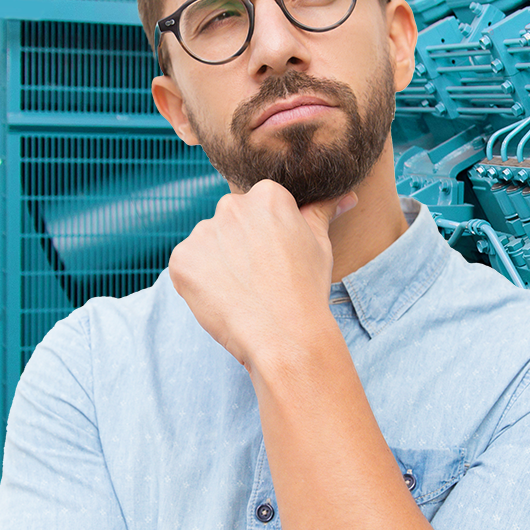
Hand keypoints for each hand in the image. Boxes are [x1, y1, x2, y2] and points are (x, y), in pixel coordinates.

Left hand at [168, 180, 355, 366]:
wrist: (284, 334)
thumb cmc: (306, 289)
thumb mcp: (320, 245)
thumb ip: (322, 212)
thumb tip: (347, 196)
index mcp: (267, 195)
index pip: (260, 207)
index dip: (268, 236)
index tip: (277, 257)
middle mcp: (231, 206)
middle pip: (232, 221)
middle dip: (241, 244)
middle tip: (261, 276)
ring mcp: (202, 232)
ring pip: (209, 243)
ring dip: (220, 262)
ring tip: (243, 290)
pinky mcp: (182, 259)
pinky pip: (189, 265)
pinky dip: (201, 281)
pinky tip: (224, 297)